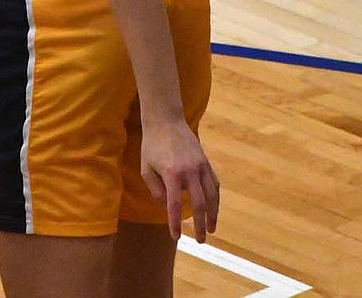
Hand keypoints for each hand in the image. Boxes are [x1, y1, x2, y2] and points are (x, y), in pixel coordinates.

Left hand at [141, 118, 219, 241]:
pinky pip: (214, 182)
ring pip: (212, 194)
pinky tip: (214, 206)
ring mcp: (200, 165)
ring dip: (213, 213)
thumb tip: (166, 205)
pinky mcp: (205, 160)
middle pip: (199, 204)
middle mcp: (189, 171)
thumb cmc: (152, 144)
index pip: (175, 205)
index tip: (175, 237)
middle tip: (200, 240)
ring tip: (211, 228)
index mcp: (172, 173)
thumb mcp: (146, 168)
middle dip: (200, 224)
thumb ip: (155, 189)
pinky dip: (215, 197)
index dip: (175, 222)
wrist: (165, 119)